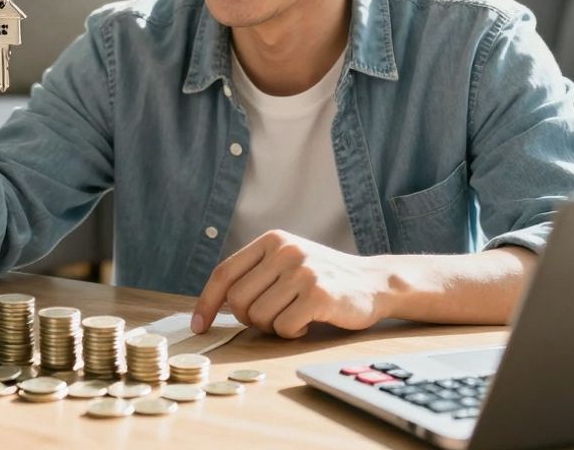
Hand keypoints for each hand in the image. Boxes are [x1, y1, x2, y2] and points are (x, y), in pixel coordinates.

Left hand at [191, 230, 392, 337]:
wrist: (373, 282)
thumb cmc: (322, 278)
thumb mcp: (286, 261)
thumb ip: (255, 274)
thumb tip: (215, 304)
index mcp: (272, 240)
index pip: (224, 273)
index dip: (207, 302)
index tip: (199, 326)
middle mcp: (285, 251)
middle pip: (238, 300)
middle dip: (249, 319)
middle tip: (272, 317)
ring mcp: (303, 271)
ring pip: (259, 317)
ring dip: (273, 327)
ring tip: (294, 315)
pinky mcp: (318, 295)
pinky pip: (284, 327)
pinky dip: (292, 332)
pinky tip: (308, 322)